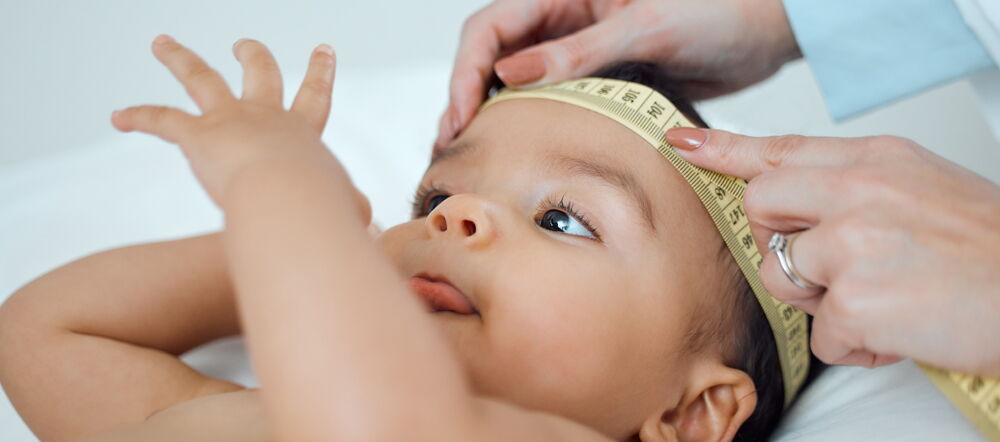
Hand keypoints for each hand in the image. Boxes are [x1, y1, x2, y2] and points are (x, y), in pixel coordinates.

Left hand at [111, 35, 342, 207]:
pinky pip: (162, 120)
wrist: (291, 200)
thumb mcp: (346, 207)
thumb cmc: (322, 209)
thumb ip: (352, 209)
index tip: (323, 50)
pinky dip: (137, 117)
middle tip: (244, 45)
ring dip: (179, 57)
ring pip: (200, 78)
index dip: (320, 73)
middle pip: (260, 73)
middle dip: (252, 56)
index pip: (315, 98)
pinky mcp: (199, 136)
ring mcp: (232, 120)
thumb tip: (364, 220)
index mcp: (303, 134)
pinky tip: (117, 117)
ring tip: (162, 43)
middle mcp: (267, 116)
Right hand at [435, 0, 800, 151]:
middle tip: (450, 145)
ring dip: (488, 112)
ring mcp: (577, 48)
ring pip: (513, 79)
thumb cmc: (717, 10)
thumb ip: (579, 50)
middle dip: (465, 96)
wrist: (763, 32)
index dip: (467, 70)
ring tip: (468, 151)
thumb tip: (510, 72)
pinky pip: (548, 98)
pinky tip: (514, 147)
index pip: (492, 25)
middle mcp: (563, 17)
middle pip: (491, 53)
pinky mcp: (596, 77)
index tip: (460, 116)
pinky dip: (526, 120)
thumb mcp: (644, 28)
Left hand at [666, 127, 999, 375]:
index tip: (682, 143)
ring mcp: (855, 244)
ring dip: (825, 302)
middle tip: (837, 262)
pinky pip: (823, 336)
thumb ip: (854, 186)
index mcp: (875, 161)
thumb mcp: (921, 188)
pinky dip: (859, 345)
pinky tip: (901, 329)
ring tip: (885, 296)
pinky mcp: (857, 301)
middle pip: (760, 209)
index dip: (722, 149)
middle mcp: (859, 192)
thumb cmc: (987, 249)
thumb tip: (795, 198)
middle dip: (784, 245)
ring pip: (783, 279)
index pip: (778, 149)